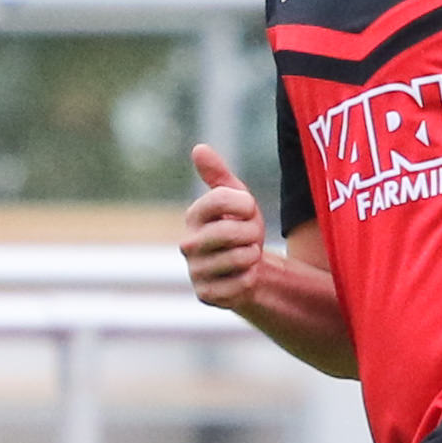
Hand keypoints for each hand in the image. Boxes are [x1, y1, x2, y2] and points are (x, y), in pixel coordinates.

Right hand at [180, 143, 275, 308]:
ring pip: (241, 258)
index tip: (247, 210)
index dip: (245, 205)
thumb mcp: (235, 198)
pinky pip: (242, 282)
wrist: (244, 269)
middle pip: (232, 232)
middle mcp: (188, 243)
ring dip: (253, 257)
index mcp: (194, 215)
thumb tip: (199, 148)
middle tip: (250, 238)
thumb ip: (218, 174)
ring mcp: (195, 270)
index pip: (221, 199)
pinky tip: (241, 276)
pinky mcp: (206, 294)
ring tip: (246, 256)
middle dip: (252, 234)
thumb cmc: (239, 228)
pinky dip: (250, 279)